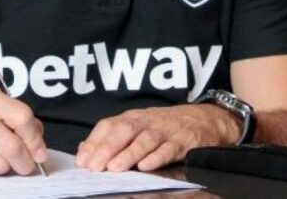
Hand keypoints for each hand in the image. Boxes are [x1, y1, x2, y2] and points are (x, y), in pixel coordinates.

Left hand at [75, 104, 239, 172]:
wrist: (204, 120)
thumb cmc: (165, 127)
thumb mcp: (139, 127)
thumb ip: (112, 139)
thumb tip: (84, 152)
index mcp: (133, 118)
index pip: (109, 126)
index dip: (94, 142)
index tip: (82, 160)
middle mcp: (147, 122)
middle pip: (124, 130)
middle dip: (107, 148)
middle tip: (94, 167)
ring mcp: (165, 131)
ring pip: (145, 141)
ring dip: (128, 154)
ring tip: (114, 168)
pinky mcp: (183, 142)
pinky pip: (169, 149)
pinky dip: (157, 157)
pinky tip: (146, 167)